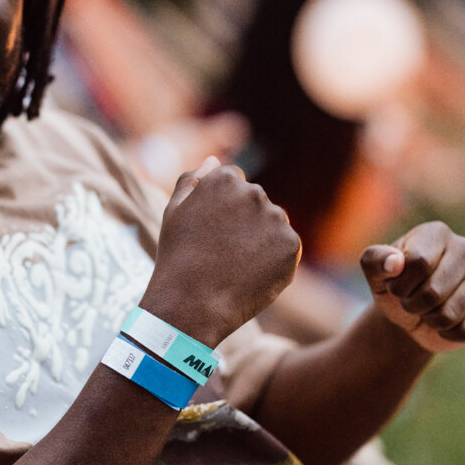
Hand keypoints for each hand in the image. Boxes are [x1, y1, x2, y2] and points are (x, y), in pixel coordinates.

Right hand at [142, 156, 301, 345]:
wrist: (192, 304)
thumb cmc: (178, 258)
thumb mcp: (173, 212)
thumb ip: (193, 180)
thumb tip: (214, 161)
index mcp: (225, 179)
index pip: (234, 183)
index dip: (221, 210)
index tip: (210, 232)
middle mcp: (254, 193)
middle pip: (256, 202)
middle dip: (244, 222)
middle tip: (222, 252)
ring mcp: (275, 218)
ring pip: (273, 224)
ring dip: (261, 239)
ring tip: (236, 265)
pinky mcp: (291, 245)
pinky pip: (286, 247)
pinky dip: (274, 260)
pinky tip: (251, 275)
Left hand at [361, 221, 464, 353]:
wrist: (411, 312)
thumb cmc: (395, 285)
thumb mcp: (375, 274)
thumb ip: (374, 261)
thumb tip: (395, 263)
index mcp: (436, 233)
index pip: (418, 263)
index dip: (399, 284)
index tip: (395, 285)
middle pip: (434, 291)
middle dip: (413, 304)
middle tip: (411, 300)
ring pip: (450, 314)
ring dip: (430, 320)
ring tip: (428, 309)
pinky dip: (449, 334)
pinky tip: (445, 323)